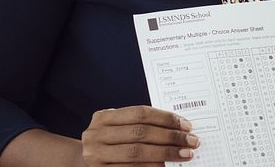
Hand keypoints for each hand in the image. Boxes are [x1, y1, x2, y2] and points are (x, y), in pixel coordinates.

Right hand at [80, 105, 198, 165]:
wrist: (83, 160)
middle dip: (170, 136)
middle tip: (191, 140)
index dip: (165, 118)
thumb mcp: (118, 127)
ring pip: (136, 152)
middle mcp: (96, 135)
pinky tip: (166, 166)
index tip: (186, 125)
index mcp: (103, 117)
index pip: (140, 113)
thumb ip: (141, 124)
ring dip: (165, 153)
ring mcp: (96, 155)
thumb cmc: (110, 140)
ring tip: (184, 154)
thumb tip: (178, 127)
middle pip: (140, 133)